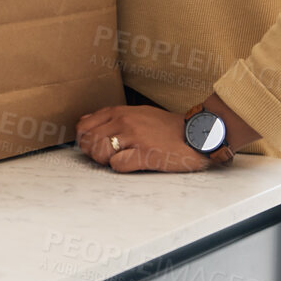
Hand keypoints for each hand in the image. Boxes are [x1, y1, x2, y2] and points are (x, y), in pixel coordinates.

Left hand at [75, 105, 211, 173]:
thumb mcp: (136, 114)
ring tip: (122, 159)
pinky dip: (123, 168)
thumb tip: (84, 122)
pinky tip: (136, 163)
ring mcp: (135, 137)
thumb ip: (110, 117)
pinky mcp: (146, 154)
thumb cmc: (166, 128)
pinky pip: (118, 166)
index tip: (95, 147)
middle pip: (87, 142)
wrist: (197, 133)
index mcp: (119, 112)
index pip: (83, 127)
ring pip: (99, 153)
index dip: (84, 141)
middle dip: (93, 154)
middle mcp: (124, 121)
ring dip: (106, 161)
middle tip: (109, 157)